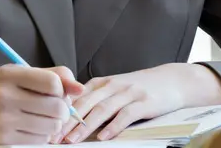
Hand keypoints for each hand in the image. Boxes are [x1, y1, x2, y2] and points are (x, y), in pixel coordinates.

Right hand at [0, 64, 83, 145]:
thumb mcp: (19, 74)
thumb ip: (52, 75)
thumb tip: (80, 88)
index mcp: (9, 75)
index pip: (52, 83)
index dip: (62, 88)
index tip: (56, 90)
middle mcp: (5, 97)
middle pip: (57, 108)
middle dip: (62, 108)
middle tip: (53, 106)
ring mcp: (4, 122)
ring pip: (52, 127)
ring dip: (53, 124)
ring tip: (40, 117)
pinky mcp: (6, 141)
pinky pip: (41, 141)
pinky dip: (42, 136)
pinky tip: (30, 128)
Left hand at [58, 63, 220, 142]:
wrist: (172, 80)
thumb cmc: (140, 88)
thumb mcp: (115, 89)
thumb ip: (96, 99)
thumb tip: (71, 117)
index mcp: (101, 82)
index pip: (76, 98)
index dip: (60, 113)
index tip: (47, 128)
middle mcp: (112, 85)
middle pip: (85, 104)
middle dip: (67, 122)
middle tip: (54, 137)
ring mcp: (128, 92)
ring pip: (102, 109)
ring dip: (85, 126)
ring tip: (73, 140)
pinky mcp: (144, 101)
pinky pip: (126, 115)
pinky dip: (113, 127)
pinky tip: (104, 138)